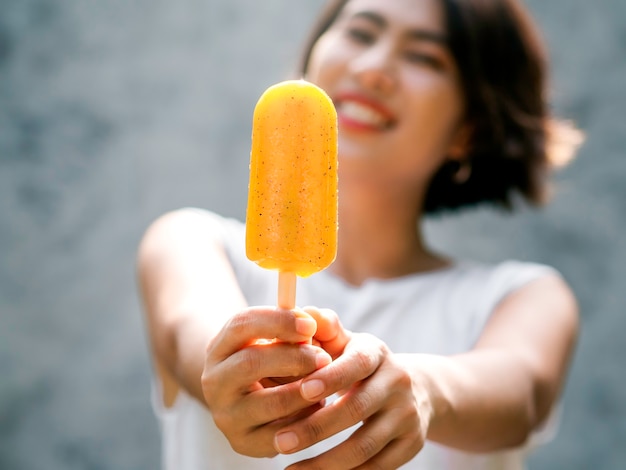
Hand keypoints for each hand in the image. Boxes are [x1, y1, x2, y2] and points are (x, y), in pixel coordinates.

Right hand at [201, 307, 331, 456]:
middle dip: (294, 358)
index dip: (277, 321)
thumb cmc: (277, 361)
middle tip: (324, 358)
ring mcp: (226, 414)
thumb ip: (305, 324)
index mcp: (220, 346)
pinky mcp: (243, 442)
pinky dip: (305, 419)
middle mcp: (214, 380)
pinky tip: (317, 407)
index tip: (309, 325)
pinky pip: (281, 434)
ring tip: (325, 383)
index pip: (241, 325)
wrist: (252, 404)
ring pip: (271, 402)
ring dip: (305, 391)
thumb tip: (318, 318)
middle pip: (250, 362)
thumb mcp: (284, 338)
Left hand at [274, 308, 429, 468]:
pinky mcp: (411, 445)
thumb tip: (306, 314)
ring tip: (290, 468)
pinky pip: (376, 467)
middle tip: (280, 442)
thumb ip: (324, 330)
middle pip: (356, 409)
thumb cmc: (360, 364)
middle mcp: (397, 383)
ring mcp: (407, 416)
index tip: (302, 390)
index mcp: (377, 353)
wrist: (415, 388)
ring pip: (365, 445)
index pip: (357, 364)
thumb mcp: (347, 342)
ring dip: (326, 462)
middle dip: (315, 428)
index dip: (331, 377)